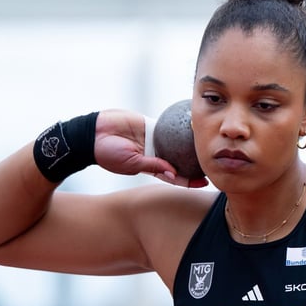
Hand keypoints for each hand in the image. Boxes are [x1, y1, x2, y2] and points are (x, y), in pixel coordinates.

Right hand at [93, 109, 207, 187]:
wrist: (92, 134)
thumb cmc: (107, 153)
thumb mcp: (131, 162)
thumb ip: (151, 165)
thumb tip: (173, 173)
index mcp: (151, 167)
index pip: (175, 176)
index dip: (190, 180)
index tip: (205, 182)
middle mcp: (155, 154)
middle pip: (180, 159)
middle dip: (195, 161)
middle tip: (213, 161)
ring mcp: (154, 139)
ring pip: (177, 142)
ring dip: (190, 143)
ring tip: (208, 142)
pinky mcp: (151, 124)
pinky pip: (168, 125)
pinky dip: (179, 124)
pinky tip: (194, 123)